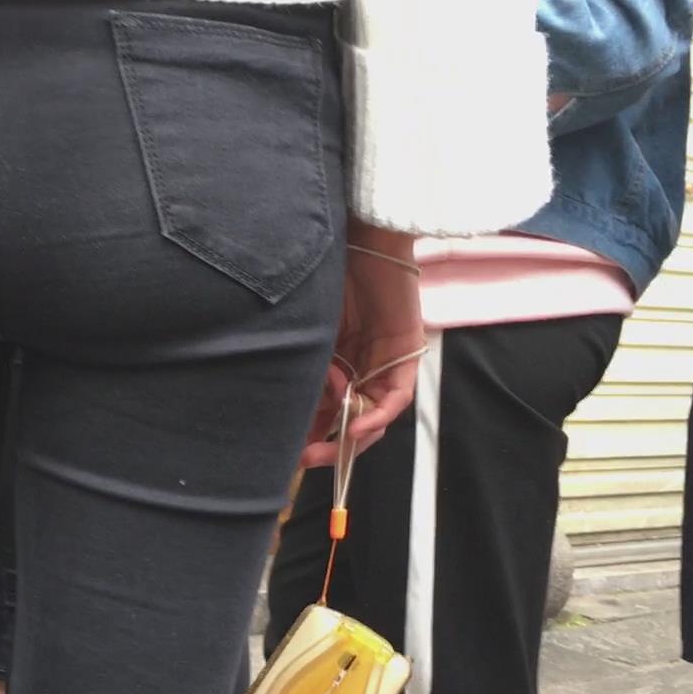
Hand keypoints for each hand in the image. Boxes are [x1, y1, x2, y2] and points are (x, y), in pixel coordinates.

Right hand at [300, 222, 424, 468]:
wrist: (358, 234)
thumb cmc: (324, 272)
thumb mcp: (307, 330)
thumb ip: (304, 367)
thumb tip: (285, 407)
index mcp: (333, 357)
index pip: (324, 407)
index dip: (308, 433)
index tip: (285, 453)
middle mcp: (360, 363)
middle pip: (348, 417)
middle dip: (326, 444)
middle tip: (302, 459)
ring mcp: (384, 360)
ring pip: (371, 413)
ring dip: (347, 432)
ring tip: (321, 444)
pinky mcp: (406, 352)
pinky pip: (395, 397)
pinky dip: (376, 416)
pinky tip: (354, 425)